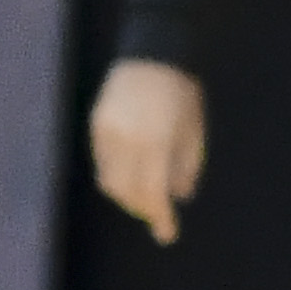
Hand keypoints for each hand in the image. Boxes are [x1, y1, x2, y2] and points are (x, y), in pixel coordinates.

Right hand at [88, 58, 207, 243]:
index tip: (167, 234)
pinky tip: (132, 175)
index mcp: (155, 142)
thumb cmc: (183, 93)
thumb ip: (186, 167)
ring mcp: (106, 133)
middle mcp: (125, 141)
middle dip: (142, 208)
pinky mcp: (96, 125)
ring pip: (109, 180)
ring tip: (146, 197)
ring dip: (127, 195)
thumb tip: (179, 197)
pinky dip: (116, 175)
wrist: (153, 55)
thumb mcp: (194, 131)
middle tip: (159, 216)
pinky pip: (102, 162)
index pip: (152, 193)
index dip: (159, 217)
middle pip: (126, 192)